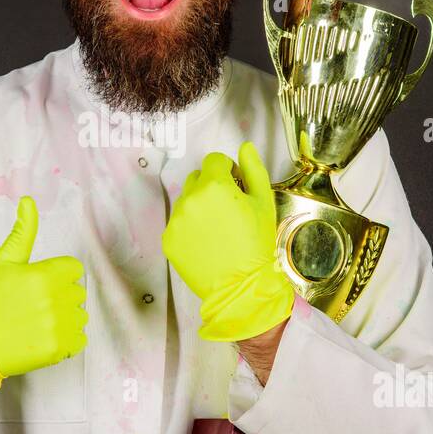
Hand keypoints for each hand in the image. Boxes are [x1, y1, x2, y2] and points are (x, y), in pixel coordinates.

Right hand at [0, 196, 87, 390]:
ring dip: (66, 318)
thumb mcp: (2, 262)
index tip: (42, 283)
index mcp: (44, 275)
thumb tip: (29, 201)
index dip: (59, 275)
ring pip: (80, 315)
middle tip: (36, 304)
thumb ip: (22, 232)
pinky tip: (45, 336)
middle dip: (61, 295)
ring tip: (40, 321)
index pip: (74, 269)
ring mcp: (58, 326)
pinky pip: (80, 339)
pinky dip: (67, 339)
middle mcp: (54, 300)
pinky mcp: (59, 349)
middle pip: (77, 292)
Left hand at [161, 141, 293, 341]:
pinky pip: (178, 223)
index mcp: (214, 185)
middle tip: (228, 210)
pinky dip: (189, 228)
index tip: (237, 187)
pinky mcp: (168, 239)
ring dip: (199, 206)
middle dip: (211, 186)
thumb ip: (254, 170)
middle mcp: (190, 198)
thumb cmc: (257, 244)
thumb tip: (245, 147)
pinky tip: (206, 243)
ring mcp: (176, 220)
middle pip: (197, 178)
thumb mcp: (264, 203)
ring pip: (186, 200)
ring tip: (217, 229)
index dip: (228, 171)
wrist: (242, 286)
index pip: (214, 160)